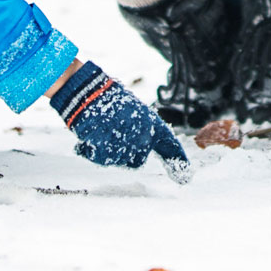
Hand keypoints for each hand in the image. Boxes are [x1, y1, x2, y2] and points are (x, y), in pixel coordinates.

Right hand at [50, 61, 191, 182]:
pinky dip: (88, 150)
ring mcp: (126, 147)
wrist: (88, 93)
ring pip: (116, 160)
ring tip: (97, 129)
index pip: (169, 145)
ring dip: (105, 150)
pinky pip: (97, 157)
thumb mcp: (132, 111)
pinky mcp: (107, 153)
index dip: (178, 161)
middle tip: (110, 135)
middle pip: (137, 160)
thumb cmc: (108, 98)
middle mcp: (143, 138)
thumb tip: (140, 148)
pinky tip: (86, 135)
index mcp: (152, 124)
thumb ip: (139, 131)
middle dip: (124, 153)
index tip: (184, 178)